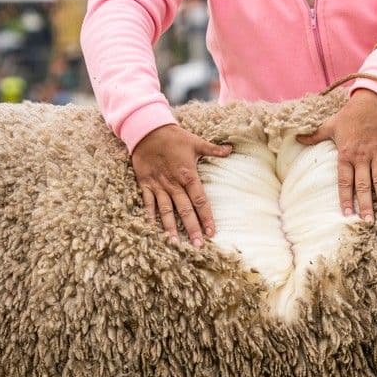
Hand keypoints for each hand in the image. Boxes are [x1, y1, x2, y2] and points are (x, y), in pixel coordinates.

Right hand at [132, 124, 231, 246]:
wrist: (147, 130)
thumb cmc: (174, 137)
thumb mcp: (196, 142)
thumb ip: (214, 149)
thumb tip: (231, 149)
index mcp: (188, 175)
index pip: (200, 200)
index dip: (206, 217)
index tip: (211, 232)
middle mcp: (174, 184)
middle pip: (185, 210)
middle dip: (192, 228)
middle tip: (198, 245)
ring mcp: (159, 185)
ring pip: (166, 211)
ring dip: (170, 227)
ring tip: (175, 243)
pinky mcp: (145, 184)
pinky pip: (148, 203)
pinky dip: (150, 216)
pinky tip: (152, 229)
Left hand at [297, 89, 376, 221]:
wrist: (372, 99)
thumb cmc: (350, 114)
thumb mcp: (329, 125)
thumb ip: (314, 136)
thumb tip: (296, 138)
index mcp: (346, 154)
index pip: (344, 181)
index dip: (346, 198)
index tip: (347, 214)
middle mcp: (362, 157)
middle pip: (363, 185)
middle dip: (365, 204)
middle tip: (368, 221)